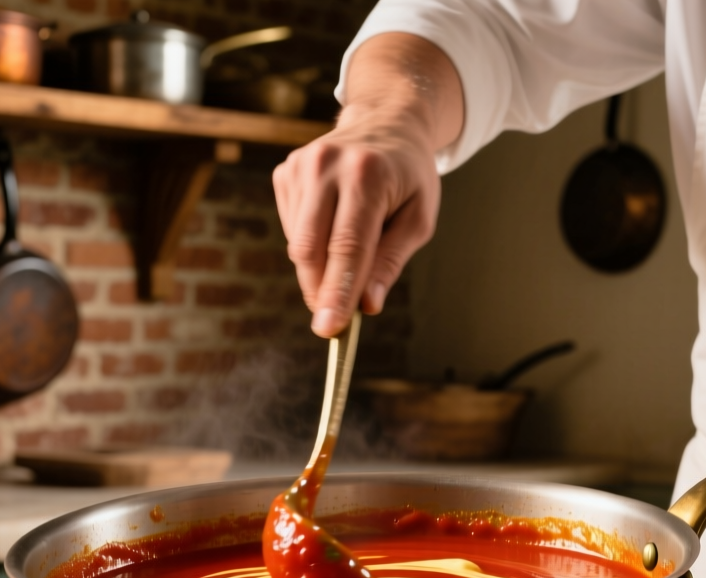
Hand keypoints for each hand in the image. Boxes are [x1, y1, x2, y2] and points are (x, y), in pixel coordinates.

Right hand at [271, 34, 461, 336]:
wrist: (386, 122)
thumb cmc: (409, 177)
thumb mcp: (419, 218)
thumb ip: (391, 261)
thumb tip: (367, 304)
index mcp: (368, 174)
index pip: (347, 245)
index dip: (337, 291)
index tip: (329, 328)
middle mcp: (327, 165)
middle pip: (311, 248)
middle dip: (320, 292)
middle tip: (332, 322)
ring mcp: (300, 166)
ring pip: (297, 244)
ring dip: (319, 270)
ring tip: (350, 257)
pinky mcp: (285, 172)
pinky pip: (292, 230)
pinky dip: (311, 246)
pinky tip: (334, 229)